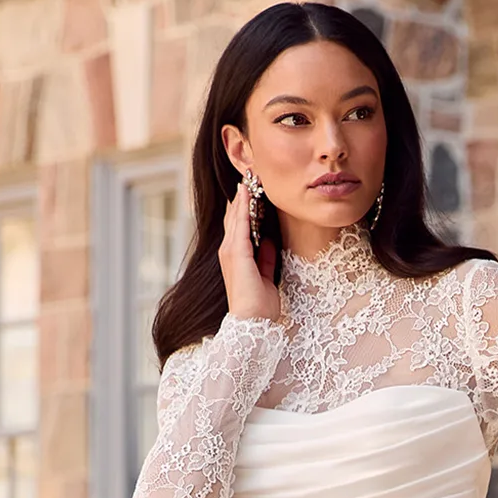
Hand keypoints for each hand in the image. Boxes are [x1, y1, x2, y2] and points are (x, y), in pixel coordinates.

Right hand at [220, 182, 280, 324]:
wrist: (253, 324)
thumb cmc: (260, 307)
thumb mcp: (267, 278)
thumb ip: (265, 259)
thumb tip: (269, 242)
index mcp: (237, 258)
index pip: (241, 225)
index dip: (247, 206)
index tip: (256, 187)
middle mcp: (229, 251)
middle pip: (235, 216)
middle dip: (244, 196)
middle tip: (252, 174)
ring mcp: (230, 251)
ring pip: (236, 216)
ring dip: (243, 196)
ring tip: (250, 176)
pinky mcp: (236, 253)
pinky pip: (240, 224)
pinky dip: (243, 207)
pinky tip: (248, 193)